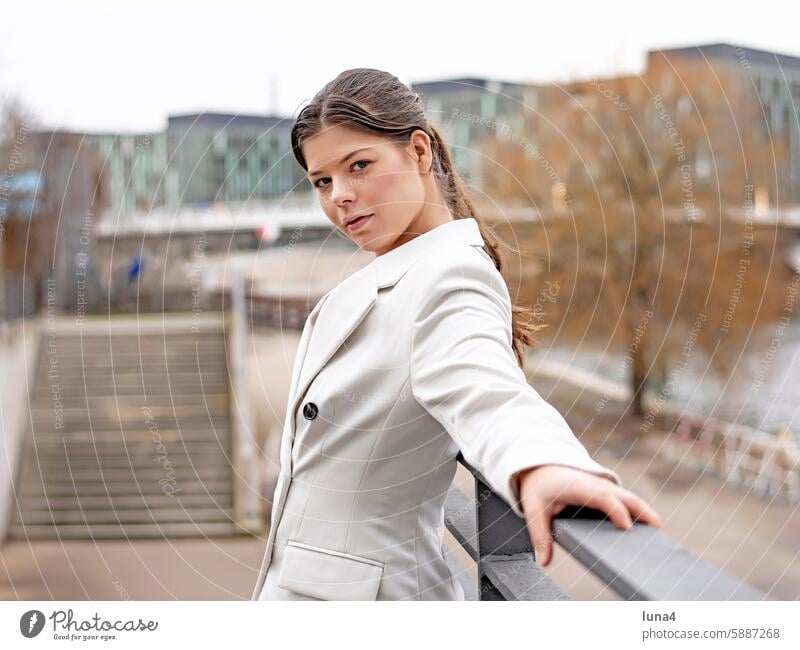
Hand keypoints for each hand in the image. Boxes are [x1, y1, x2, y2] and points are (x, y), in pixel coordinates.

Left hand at [516, 464, 662, 566]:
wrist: (541, 466)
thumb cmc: (540, 487)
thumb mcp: (533, 508)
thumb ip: (540, 535)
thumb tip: (543, 562)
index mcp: (579, 487)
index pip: (602, 497)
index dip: (615, 510)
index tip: (626, 527)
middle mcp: (596, 485)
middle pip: (624, 496)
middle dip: (642, 511)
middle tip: (657, 530)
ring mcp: (604, 487)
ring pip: (630, 497)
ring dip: (645, 512)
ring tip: (658, 534)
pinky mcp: (607, 491)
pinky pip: (626, 500)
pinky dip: (639, 511)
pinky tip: (647, 529)